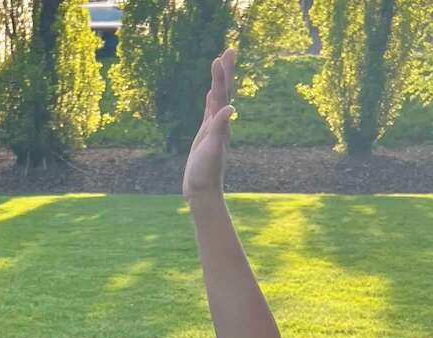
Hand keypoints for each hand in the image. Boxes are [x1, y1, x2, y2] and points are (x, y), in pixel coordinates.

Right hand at [182, 47, 236, 200]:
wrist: (202, 191)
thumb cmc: (205, 172)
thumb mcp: (212, 148)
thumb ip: (220, 127)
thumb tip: (230, 108)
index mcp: (221, 123)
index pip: (223, 93)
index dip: (223, 74)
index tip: (225, 54)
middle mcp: (220, 123)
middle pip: (224, 91)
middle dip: (225, 71)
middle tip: (230, 49)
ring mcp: (213, 128)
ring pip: (217, 99)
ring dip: (219, 81)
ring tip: (220, 64)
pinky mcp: (206, 135)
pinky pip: (209, 112)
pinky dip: (211, 101)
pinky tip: (210, 94)